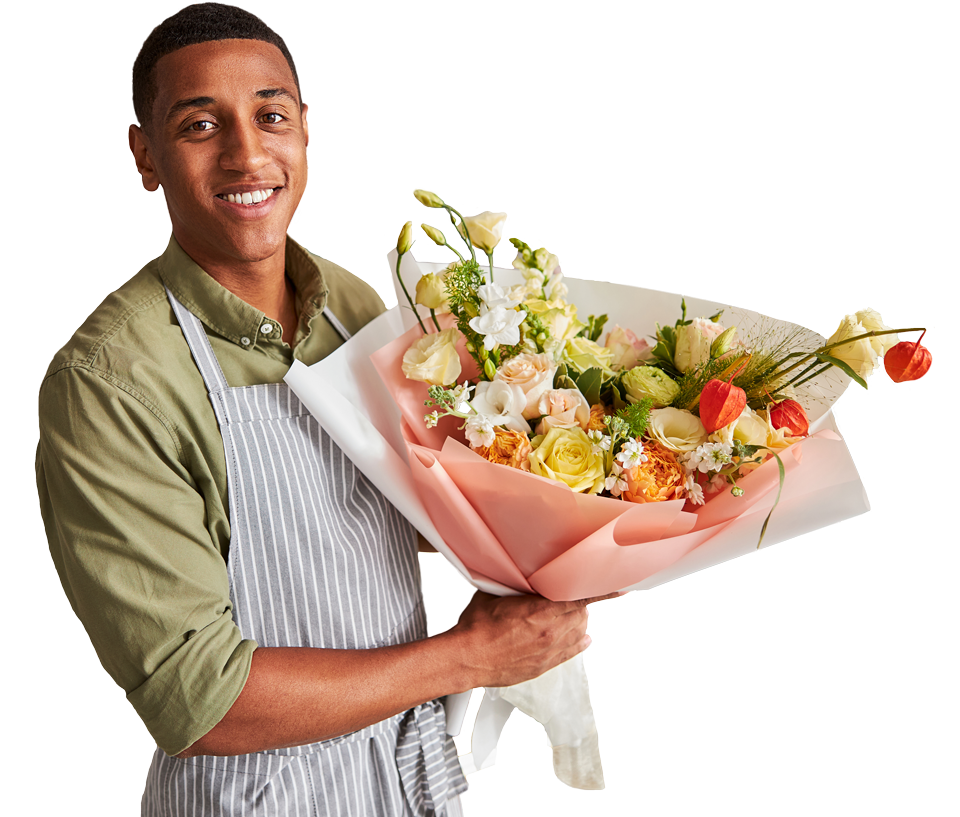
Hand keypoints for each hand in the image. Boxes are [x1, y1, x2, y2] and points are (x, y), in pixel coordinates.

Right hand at [449, 590, 622, 688]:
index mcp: (541, 611)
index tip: (618, 586)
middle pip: (583, 614)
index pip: (581, 598)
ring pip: (581, 633)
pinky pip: (574, 652)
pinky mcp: (545, 665)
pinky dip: (580, 641)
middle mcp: (551, 632)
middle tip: (573, 595)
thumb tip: (524, 575)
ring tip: (571, 614)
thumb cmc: (477, 625)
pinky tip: (581, 637)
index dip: (601, 592)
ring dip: (580, 621)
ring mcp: (549, 651)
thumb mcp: (496, 593)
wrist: (467, 658)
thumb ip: (517, 585)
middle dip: (582, 603)